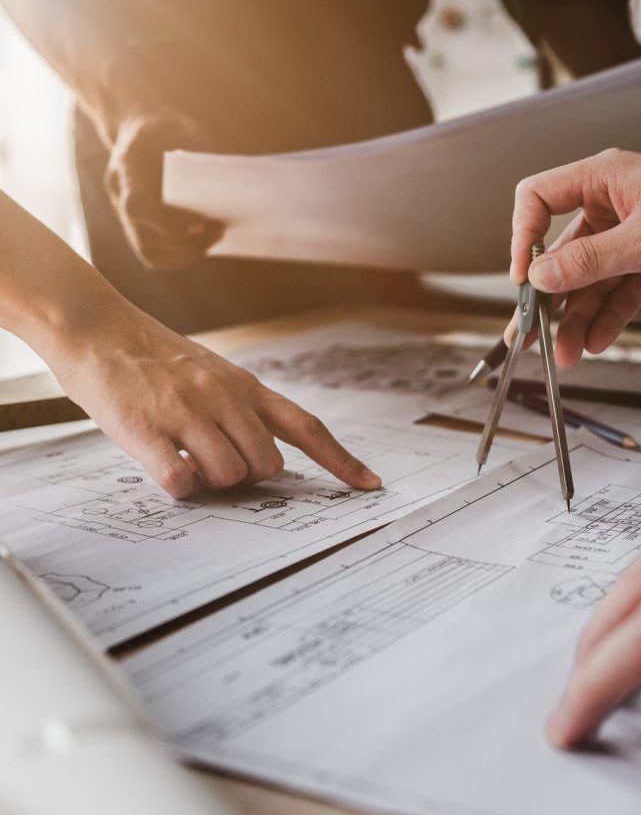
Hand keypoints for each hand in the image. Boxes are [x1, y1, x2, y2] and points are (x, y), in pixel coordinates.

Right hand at [47, 301, 380, 497]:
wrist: (97, 328)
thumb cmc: (156, 358)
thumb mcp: (215, 374)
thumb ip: (244, 410)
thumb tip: (266, 456)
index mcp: (246, 386)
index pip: (306, 427)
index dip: (341, 459)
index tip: (369, 484)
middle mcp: (225, 396)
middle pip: (268, 464)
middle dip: (248, 476)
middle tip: (214, 459)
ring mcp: (186, 411)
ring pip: (230, 475)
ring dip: (212, 482)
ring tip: (184, 457)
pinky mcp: (145, 428)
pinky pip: (180, 481)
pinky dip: (178, 486)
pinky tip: (164, 467)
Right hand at [105, 112, 223, 269]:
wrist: (137, 130)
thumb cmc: (161, 127)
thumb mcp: (175, 124)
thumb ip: (194, 148)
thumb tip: (223, 181)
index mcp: (127, 172)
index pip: (139, 207)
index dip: (168, 222)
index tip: (201, 224)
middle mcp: (121, 198)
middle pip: (145, 238)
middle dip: (186, 243)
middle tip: (219, 230)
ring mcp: (125, 216)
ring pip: (149, 251)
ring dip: (185, 254)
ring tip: (215, 237)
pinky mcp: (137, 226)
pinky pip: (153, 254)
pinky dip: (178, 258)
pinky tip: (202, 246)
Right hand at [509, 149, 640, 366]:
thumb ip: (589, 261)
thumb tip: (542, 276)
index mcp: (604, 181)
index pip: (538, 199)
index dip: (523, 239)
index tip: (524, 279)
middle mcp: (613, 207)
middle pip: (562, 254)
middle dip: (547, 297)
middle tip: (527, 333)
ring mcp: (633, 236)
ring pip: (591, 281)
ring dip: (579, 317)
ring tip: (566, 352)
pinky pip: (620, 293)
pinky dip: (610, 318)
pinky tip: (598, 342)